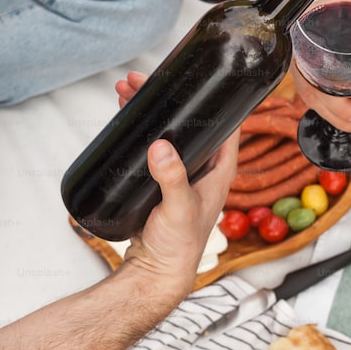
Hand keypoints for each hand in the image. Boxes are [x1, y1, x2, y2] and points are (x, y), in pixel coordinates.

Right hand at [116, 72, 238, 294]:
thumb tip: (161, 147)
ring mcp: (182, 171)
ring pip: (168, 130)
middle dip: (167, 97)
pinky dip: (140, 128)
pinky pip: (153, 144)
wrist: (156, 272)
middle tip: (139, 80)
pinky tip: (126, 117)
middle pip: (189, 120)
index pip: (225, 122)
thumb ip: (172, 178)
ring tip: (125, 91)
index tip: (190, 77)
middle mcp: (204, 166)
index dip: (210, 97)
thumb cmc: (179, 247)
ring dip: (150, 110)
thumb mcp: (178, 208)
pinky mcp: (161, 178)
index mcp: (220, 168)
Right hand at [290, 0, 350, 133]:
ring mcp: (307, 55)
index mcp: (305, 38)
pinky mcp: (317, 60)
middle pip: (313, 96)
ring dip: (340, 111)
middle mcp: (301, 49)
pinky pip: (320, 87)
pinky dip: (337, 102)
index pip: (312, 86)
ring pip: (316, 95)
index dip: (334, 107)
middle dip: (339, 115)